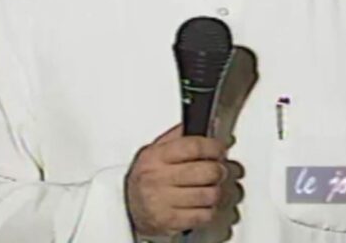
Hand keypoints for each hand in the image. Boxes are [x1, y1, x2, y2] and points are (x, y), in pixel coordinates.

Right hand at [125, 123, 227, 237]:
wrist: (126, 207)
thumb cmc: (144, 178)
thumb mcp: (153, 151)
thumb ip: (177, 137)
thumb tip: (201, 125)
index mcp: (155, 157)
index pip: (193, 147)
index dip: (214, 147)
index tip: (219, 149)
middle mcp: (158, 178)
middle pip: (207, 171)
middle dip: (218, 170)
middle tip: (217, 170)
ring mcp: (164, 201)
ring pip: (209, 195)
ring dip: (215, 191)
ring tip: (210, 188)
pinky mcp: (170, 221)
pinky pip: (204, 215)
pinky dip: (209, 210)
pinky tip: (202, 204)